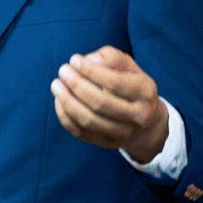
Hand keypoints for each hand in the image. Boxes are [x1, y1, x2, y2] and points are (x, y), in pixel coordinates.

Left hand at [51, 46, 169, 162]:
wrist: (146, 121)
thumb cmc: (131, 84)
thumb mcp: (128, 66)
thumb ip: (110, 58)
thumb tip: (88, 61)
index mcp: (145, 92)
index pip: (115, 82)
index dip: (91, 71)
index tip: (74, 59)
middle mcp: (139, 116)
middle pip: (101, 103)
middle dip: (76, 85)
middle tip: (62, 71)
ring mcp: (124, 134)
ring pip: (89, 121)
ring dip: (67, 101)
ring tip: (56, 85)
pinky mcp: (108, 144)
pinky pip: (81, 133)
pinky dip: (66, 117)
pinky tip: (59, 101)